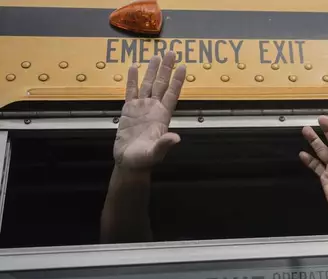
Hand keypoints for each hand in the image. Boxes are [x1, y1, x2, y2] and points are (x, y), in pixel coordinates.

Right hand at [114, 52, 185, 169]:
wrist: (128, 163)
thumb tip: (176, 138)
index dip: (177, 81)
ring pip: (148, 85)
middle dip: (166, 69)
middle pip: (161, 84)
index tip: (183, 66)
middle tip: (171, 52)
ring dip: (152, 71)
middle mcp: (154, 109)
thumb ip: (164, 144)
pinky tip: (133, 67)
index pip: (172, 94)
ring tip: (156, 56)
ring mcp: (141, 108)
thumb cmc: (144, 160)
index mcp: (163, 117)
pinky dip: (131, 79)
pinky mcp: (128, 110)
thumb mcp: (155, 153)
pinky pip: (131, 91)